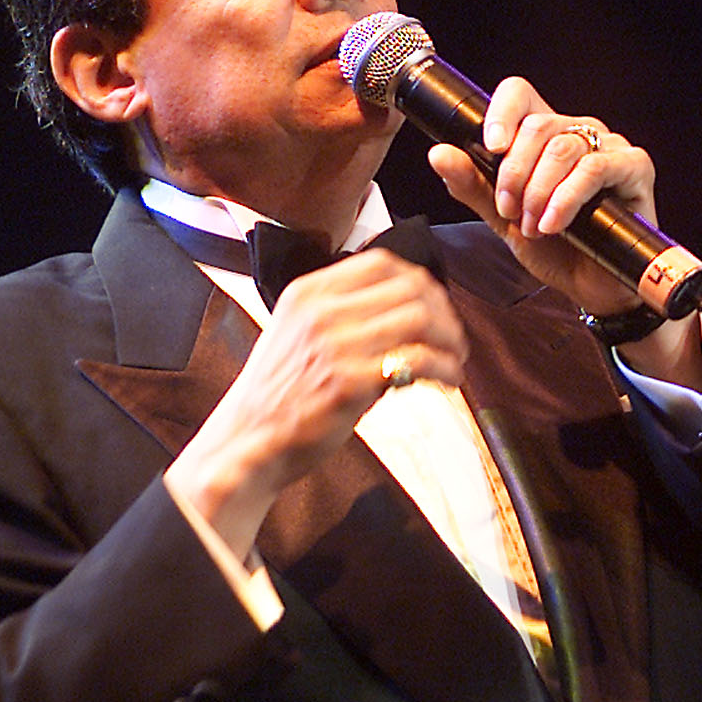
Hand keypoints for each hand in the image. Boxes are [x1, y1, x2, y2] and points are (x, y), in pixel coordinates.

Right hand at [165, 250, 466, 553]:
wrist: (247, 439)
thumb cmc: (280, 393)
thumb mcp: (297, 333)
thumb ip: (341, 313)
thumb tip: (404, 306)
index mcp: (307, 292)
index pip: (381, 262)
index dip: (420, 281)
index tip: (434, 305)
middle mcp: (321, 311)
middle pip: (409, 288)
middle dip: (443, 312)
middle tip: (452, 339)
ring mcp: (336, 345)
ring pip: (420, 318)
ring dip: (449, 339)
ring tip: (454, 360)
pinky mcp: (350, 382)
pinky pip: (417, 360)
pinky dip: (444, 367)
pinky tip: (448, 380)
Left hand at [427, 76, 701, 385]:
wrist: (593, 289)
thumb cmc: (555, 250)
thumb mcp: (503, 219)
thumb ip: (472, 185)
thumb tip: (439, 153)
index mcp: (545, 136)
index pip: (520, 94)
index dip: (501, 112)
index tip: (489, 148)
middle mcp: (578, 132)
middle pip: (537, 125)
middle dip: (513, 173)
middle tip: (509, 212)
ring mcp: (609, 147)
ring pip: (563, 146)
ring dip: (538, 191)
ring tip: (533, 227)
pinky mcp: (635, 167)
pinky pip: (596, 167)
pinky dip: (567, 197)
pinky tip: (554, 224)